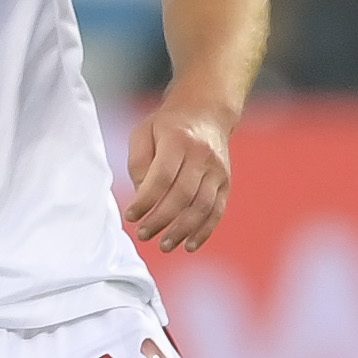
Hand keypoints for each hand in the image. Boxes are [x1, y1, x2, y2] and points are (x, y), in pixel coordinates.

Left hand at [123, 98, 235, 252]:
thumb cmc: (169, 126)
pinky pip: (217, 211)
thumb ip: (139, 163)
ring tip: (164, 245)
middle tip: (143, 234)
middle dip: (161, 219)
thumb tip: (141, 197)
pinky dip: (204, 231)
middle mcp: (202, 155)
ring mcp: (218, 170)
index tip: (131, 216)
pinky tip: (189, 245)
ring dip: (182, 230)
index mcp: (179, 140)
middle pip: (182, 194)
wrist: (206, 112)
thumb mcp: (144, 133)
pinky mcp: (226, 182)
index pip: (162, 176)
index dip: (146, 200)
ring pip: (202, 206)